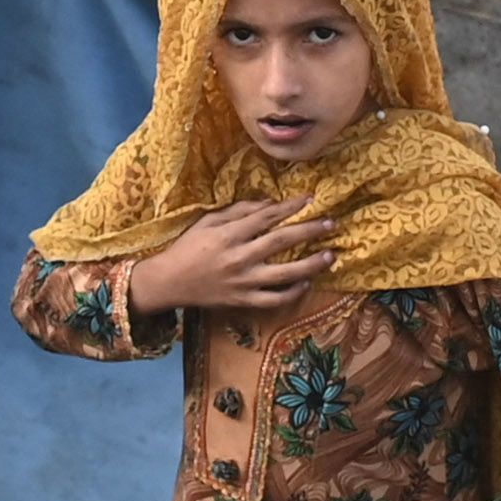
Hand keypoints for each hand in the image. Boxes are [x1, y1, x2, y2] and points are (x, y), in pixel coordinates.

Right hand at [120, 196, 332, 318]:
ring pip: (284, 275)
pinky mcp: (243, 301)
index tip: (310, 199)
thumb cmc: (188, 248)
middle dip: (308, 231)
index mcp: (228, 235)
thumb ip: (238, 212)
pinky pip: (273, 300)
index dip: (290, 207)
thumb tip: (270, 204)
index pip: (266, 217)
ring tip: (330, 256)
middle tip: (331, 223)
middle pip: (281, 242)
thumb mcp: (208, 221)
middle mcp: (238, 258)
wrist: (169, 283)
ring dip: (310, 265)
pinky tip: (305, 283)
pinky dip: (292, 293)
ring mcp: (242, 282)